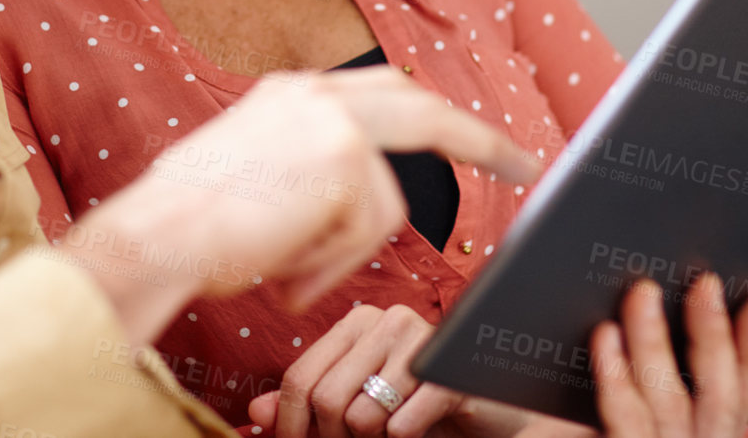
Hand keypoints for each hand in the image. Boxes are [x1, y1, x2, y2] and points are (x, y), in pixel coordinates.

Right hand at [64, 68, 538, 343]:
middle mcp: (316, 93)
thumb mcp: (252, 170)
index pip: (383, 90)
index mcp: (293, 92)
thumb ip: (304, 164)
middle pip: (423, 109)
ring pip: (384, 205)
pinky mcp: (347, 160)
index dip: (428, 111)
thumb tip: (346, 193)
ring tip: (287, 271)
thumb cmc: (188, 221)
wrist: (158, 235)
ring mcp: (335, 122)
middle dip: (478, 138)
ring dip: (342, 254)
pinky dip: (330, 266)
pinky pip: (368, 231)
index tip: (465, 132)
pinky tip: (288, 271)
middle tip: (522, 163)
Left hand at [247, 304, 596, 437]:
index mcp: (356, 323)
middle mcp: (385, 321)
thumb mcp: (359, 400)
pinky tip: (413, 433)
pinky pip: (404, 419)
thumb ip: (308, 400)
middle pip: (326, 399)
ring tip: (388, 436)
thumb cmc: (417, 404)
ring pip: (362, 414)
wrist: (489, 410)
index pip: (300, 378)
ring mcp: (420, 340)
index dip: (291, 426)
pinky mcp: (451, 371)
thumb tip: (258, 414)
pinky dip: (404, 436)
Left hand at [591, 276, 747, 437]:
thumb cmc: (600, 413)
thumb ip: (691, 360)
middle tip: (705, 283)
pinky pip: (623, 419)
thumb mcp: (654, 391)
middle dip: (714, 335)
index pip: (743, 388)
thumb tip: (724, 305)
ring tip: (643, 293)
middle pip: (718, 396)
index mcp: (708, 428)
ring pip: (669, 402)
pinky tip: (605, 335)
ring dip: (657, 342)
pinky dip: (616, 377)